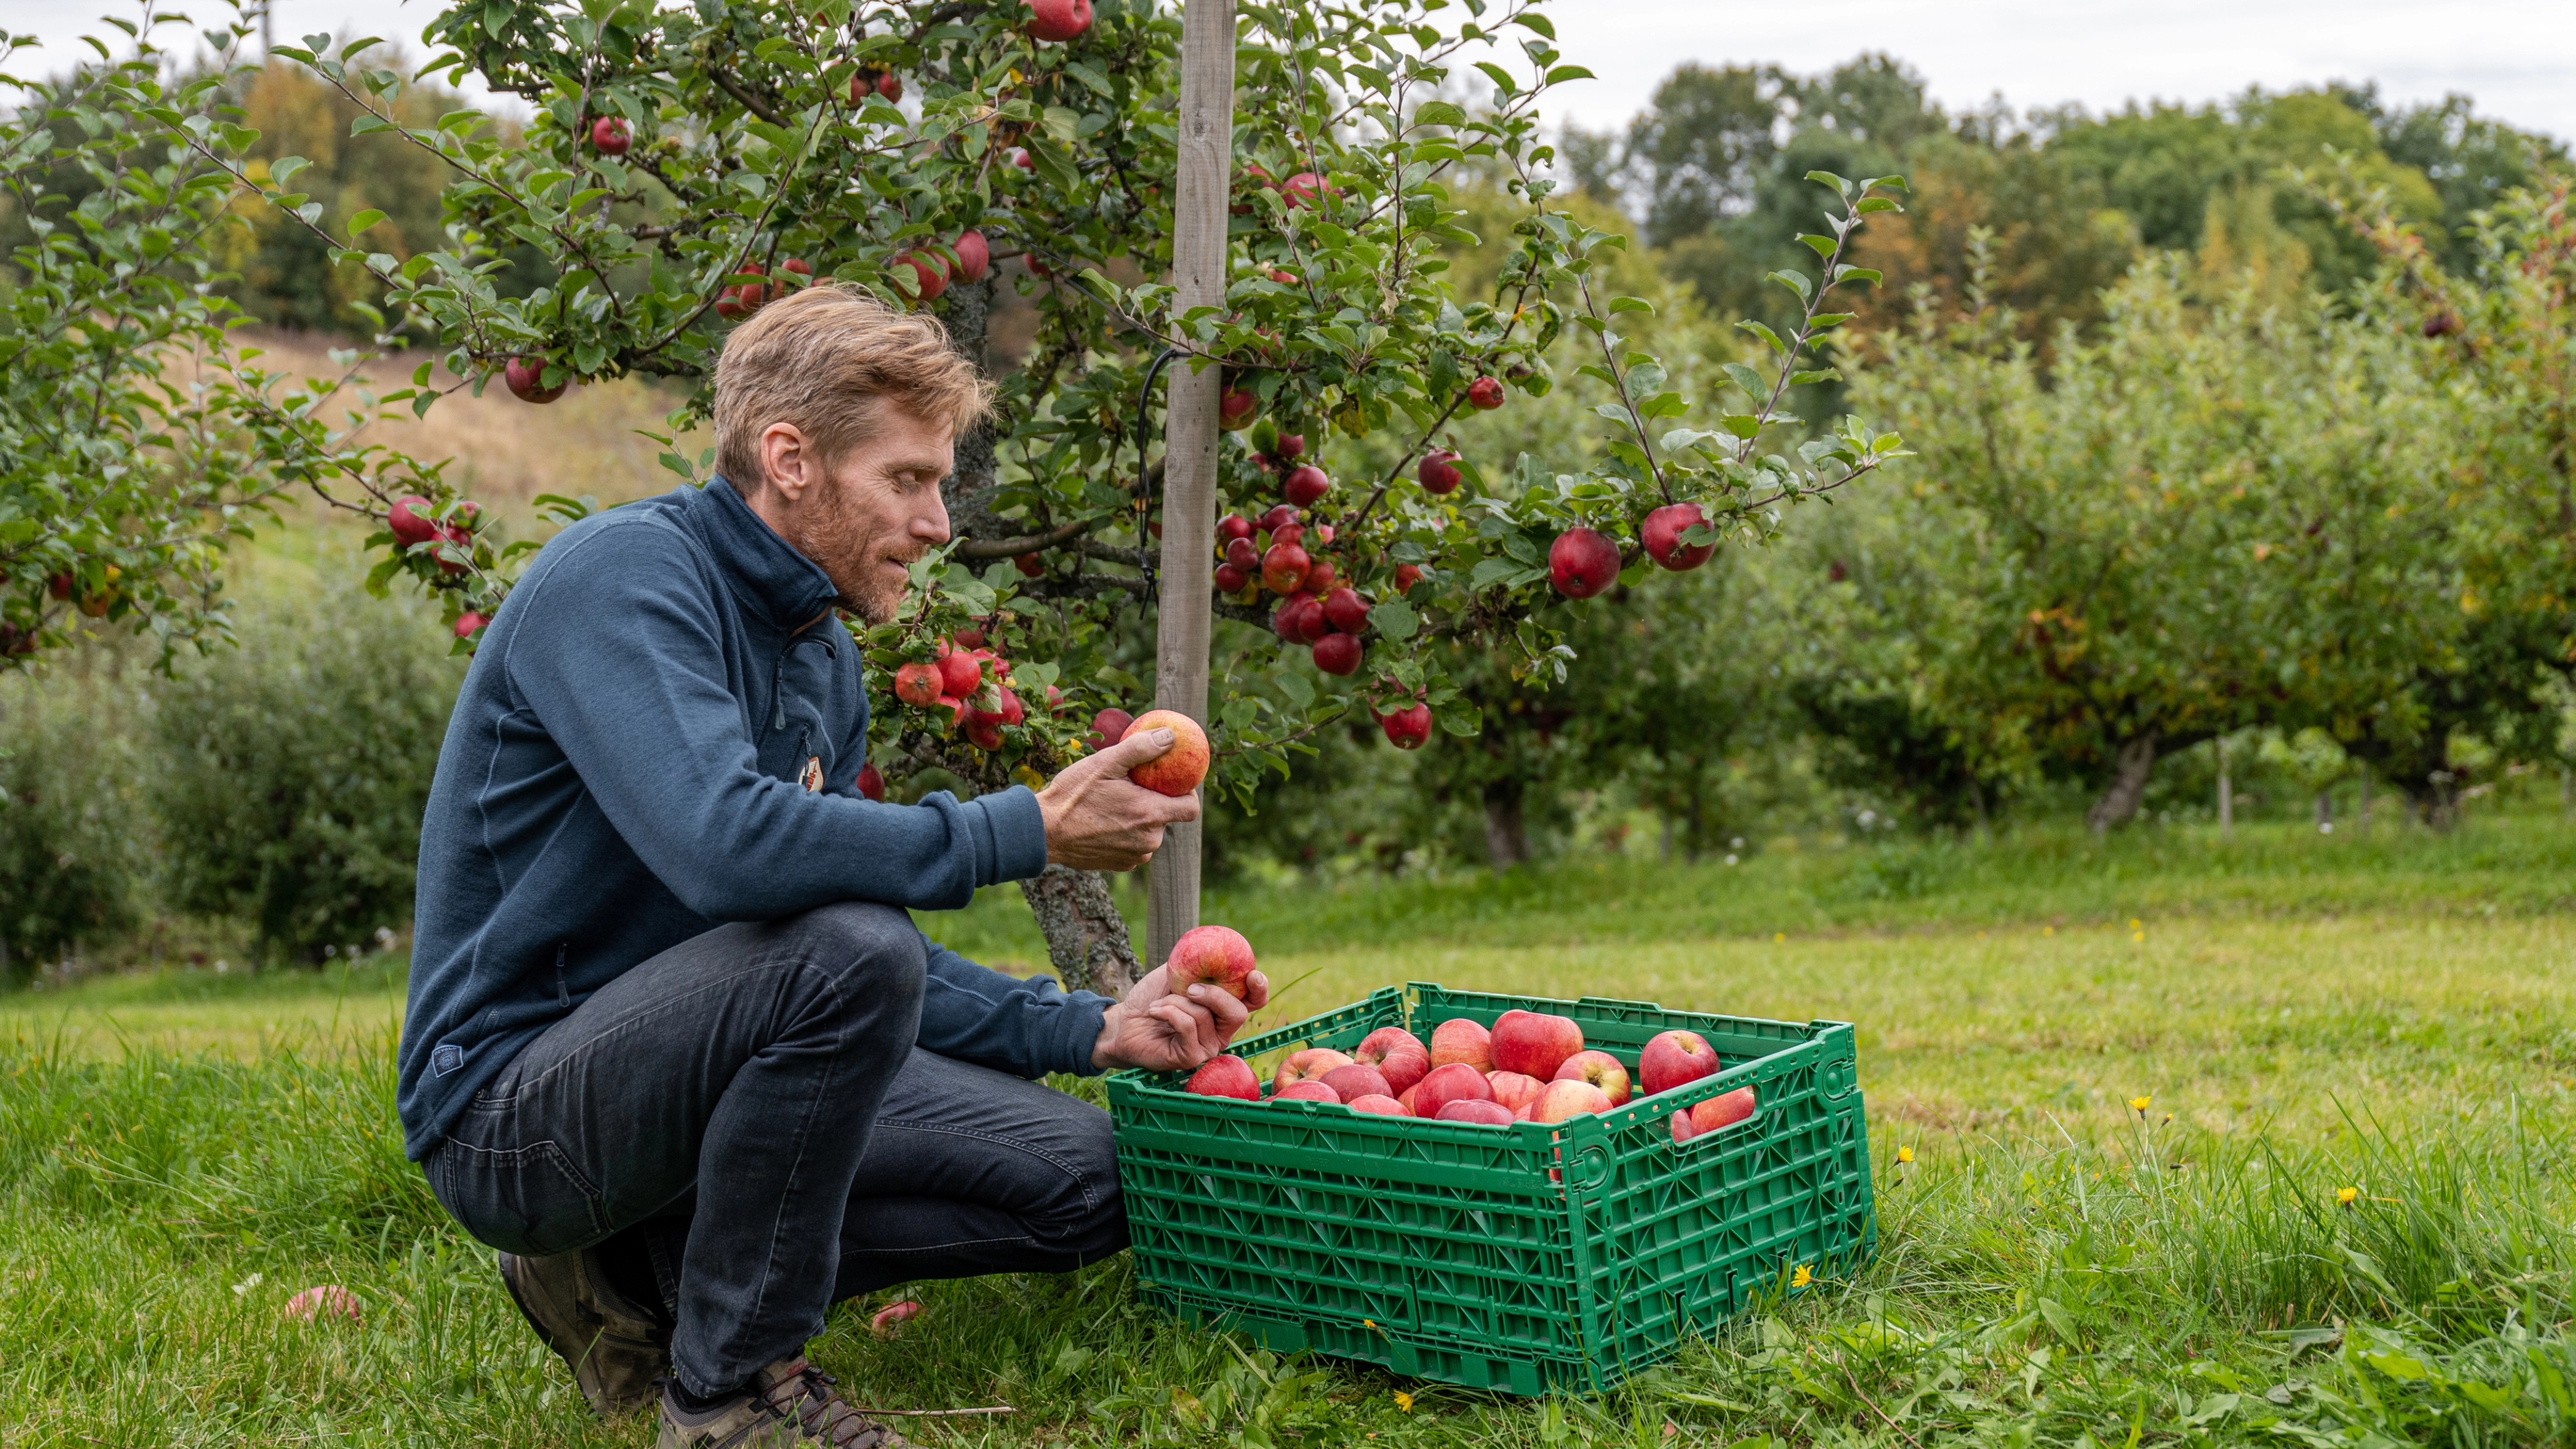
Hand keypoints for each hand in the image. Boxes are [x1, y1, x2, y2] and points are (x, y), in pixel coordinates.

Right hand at [1035, 728, 1201, 870]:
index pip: (1190, 808)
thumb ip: (1141, 748)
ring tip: (1112, 805)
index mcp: (1150, 814)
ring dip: (1139, 818)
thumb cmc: (1072, 795)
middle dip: (1155, 802)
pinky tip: (1104, 822)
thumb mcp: (1106, 763)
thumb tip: (1170, 736)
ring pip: (1150, 832)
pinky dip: (1126, 834)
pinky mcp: (1121, 865)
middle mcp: (1148, 841)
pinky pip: (1135, 846)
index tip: (1170, 781)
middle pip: (1167, 818)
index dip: (1185, 792)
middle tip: (1131, 787)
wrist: (1043, 831)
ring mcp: (1135, 856)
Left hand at [1090, 961, 1271, 1071]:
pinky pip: (1188, 1027)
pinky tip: (1155, 1011)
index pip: (1253, 1001)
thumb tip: (1212, 947)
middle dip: (1214, 994)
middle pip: (1237, 1012)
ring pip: (1204, 1016)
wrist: (1123, 1021)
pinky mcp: (1190, 1057)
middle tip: (1190, 987)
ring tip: (1160, 1003)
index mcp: (1222, 1008)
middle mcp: (1220, 1030)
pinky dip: (1169, 1012)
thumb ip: (1196, 962)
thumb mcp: (1175, 972)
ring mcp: (1207, 1046)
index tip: (1252, 975)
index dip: (1259, 989)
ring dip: (1177, 1002)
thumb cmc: (1151, 997)